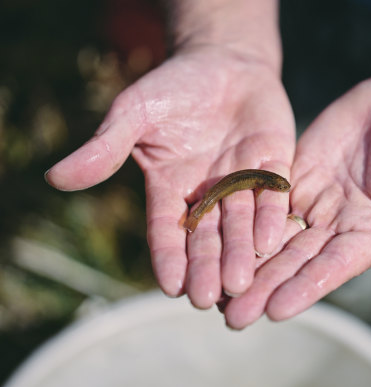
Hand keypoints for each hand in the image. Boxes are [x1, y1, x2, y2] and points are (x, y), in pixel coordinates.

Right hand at [45, 46, 295, 305]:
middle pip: (207, 237)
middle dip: (206, 267)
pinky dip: (270, 218)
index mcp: (171, 188)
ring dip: (240, 253)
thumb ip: (105, 146)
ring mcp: (242, 183)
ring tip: (239, 282)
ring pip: (241, 225)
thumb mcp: (135, 112)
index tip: (171, 287)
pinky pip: (272, 196)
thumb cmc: (173, 87)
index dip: (169, 257)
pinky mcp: (273, 168)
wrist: (224, 62)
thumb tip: (56, 177)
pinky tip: (270, 241)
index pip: (167, 230)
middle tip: (207, 299)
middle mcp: (208, 194)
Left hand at [223, 52, 370, 328]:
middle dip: (266, 288)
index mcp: (370, 234)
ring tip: (218, 289)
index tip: (275, 311)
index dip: (305, 289)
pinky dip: (243, 224)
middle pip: (296, 262)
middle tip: (233, 318)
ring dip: (249, 264)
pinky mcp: (294, 180)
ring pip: (276, 239)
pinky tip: (218, 240)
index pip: (333, 268)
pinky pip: (265, 204)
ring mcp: (315, 205)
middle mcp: (338, 227)